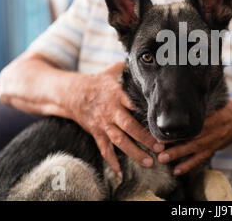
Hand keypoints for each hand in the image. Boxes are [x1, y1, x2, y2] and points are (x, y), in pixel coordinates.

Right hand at [67, 62, 163, 177]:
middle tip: (160, 148)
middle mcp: (110, 110)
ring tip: (148, 162)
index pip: (134, 104)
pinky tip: (120, 172)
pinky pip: (104, 149)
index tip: (161, 122)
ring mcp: (102, 123)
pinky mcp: (96, 132)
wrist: (70, 93)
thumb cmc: (97, 81)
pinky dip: (111, 162)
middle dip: (145, 138)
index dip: (147, 113)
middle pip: (129, 126)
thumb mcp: (112, 71)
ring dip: (134, 152)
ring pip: (119, 141)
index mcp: (117, 94)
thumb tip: (147, 59)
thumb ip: (129, 68)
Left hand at [156, 101, 231, 174]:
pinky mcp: (214, 148)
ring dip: (179, 155)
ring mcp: (215, 140)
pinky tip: (177, 171)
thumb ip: (202, 103)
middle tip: (158, 147)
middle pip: (194, 136)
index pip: (196, 120)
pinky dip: (189, 165)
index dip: (181, 125)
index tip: (164, 127)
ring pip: (196, 148)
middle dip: (176, 142)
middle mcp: (215, 128)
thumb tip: (178, 98)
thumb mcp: (216, 101)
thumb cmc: (224, 107)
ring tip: (163, 159)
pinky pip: (201, 158)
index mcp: (214, 114)